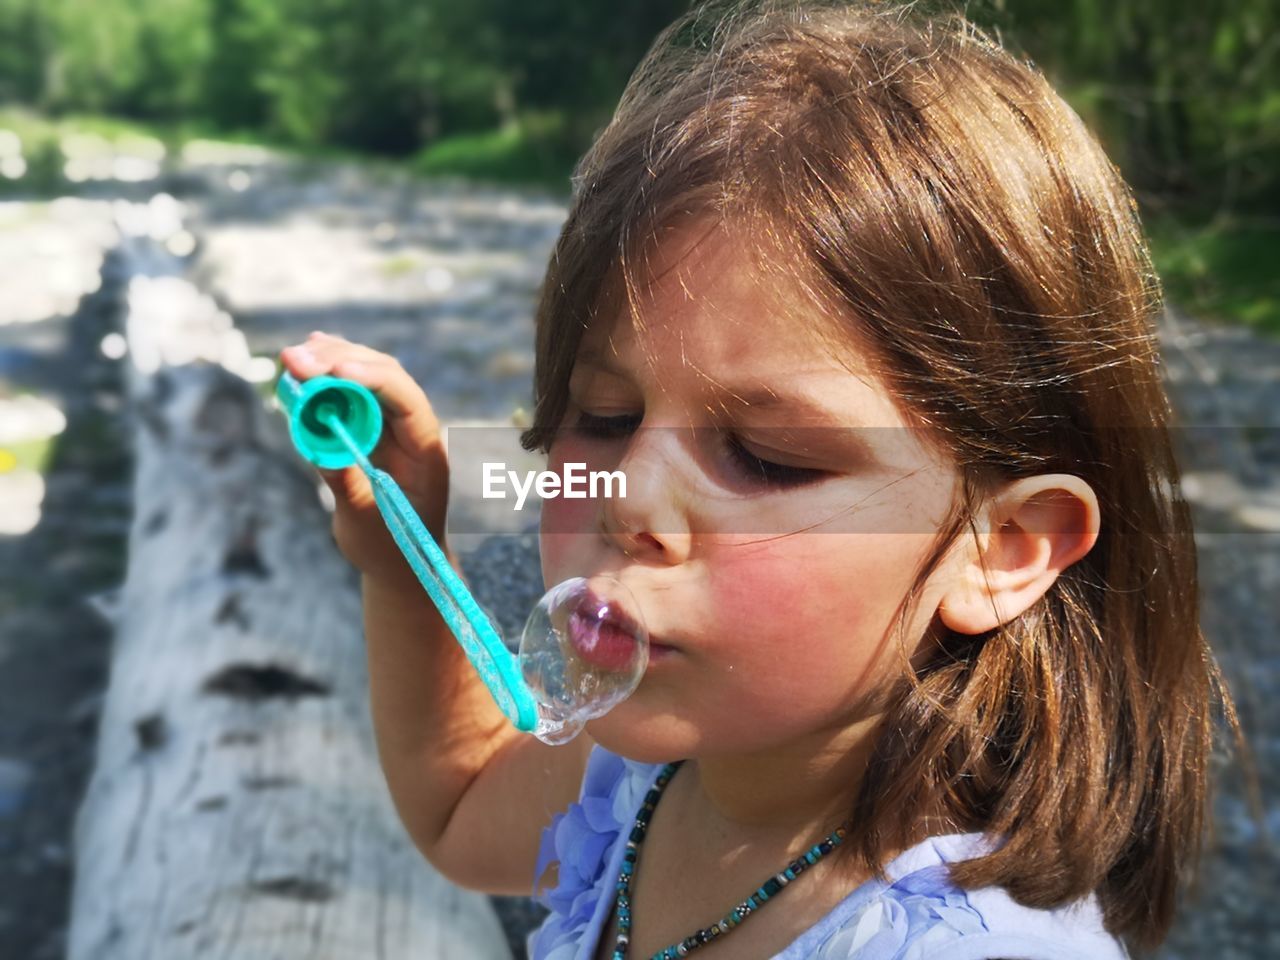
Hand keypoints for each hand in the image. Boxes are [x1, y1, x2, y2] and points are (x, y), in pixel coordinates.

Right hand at [280, 331, 449, 589]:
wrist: (402, 563)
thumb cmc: (391, 550)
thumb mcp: (366, 523)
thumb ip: (347, 485)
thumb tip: (320, 447)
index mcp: (427, 453)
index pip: (408, 403)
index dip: (374, 380)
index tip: (337, 370)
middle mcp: (415, 432)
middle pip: (386, 380)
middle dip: (341, 363)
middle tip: (296, 358)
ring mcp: (395, 428)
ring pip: (370, 379)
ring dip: (334, 362)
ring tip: (296, 356)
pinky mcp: (374, 429)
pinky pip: (356, 393)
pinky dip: (332, 374)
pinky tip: (312, 353)